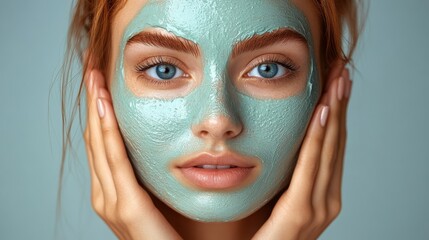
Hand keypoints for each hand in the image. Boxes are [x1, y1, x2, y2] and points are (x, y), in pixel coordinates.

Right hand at [84, 69, 181, 239]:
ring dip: (96, 109)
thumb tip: (162, 146)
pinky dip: (107, 133)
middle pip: (94, 138)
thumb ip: (150, 175)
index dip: (98, 110)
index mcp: (113, 191)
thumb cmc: (173, 235)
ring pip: (99, 145)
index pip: (101, 142)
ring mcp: (112, 202)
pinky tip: (104, 108)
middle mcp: (106, 195)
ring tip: (95, 77)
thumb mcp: (158, 196)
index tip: (101, 80)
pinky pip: (115, 162)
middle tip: (93, 67)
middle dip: (93, 102)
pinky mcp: (127, 208)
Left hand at [253, 63, 351, 239]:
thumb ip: (284, 176)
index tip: (335, 84)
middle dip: (340, 105)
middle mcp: (325, 200)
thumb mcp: (275, 197)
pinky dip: (318, 139)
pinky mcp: (299, 213)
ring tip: (337, 81)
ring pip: (328, 150)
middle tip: (342, 71)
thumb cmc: (260, 235)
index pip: (331, 148)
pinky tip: (323, 112)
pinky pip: (310, 167)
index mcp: (321, 196)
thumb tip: (280, 145)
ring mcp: (317, 209)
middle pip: (335, 143)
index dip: (336, 114)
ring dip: (334, 112)